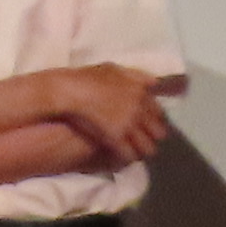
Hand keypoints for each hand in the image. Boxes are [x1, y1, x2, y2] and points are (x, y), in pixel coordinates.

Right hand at [53, 65, 171, 162]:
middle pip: (158, 132)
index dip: (153, 121)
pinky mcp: (115, 138)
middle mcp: (139, 109)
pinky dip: (126, 157)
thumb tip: (153, 82)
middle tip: (140, 140)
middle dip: (150, 137)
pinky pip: (129, 155)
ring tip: (133, 152)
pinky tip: (120, 156)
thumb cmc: (85, 78)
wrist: (66, 90)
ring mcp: (128, 125)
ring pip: (148, 148)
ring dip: (141, 150)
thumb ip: (135, 75)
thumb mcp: (112, 69)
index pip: (159, 113)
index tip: (146, 125)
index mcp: (141, 92)